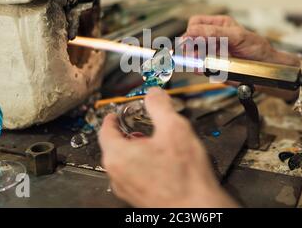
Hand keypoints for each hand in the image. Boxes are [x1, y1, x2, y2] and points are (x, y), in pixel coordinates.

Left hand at [98, 87, 237, 207]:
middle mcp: (116, 174)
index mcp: (118, 155)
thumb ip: (159, 106)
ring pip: (125, 162)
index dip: (113, 117)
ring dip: (136, 149)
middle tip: (141, 124)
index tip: (118, 113)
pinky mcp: (138, 198)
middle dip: (128, 132)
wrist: (196, 208)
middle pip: (114, 146)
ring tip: (155, 143)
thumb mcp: (174, 128)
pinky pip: (134, 175)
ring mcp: (126, 189)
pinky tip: (162, 163)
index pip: (106, 129)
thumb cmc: (184, 176)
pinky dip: (142, 164)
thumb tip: (153, 94)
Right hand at [185, 15, 299, 66]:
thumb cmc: (257, 49)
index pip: (195, 23)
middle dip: (189, 45)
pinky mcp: (211, 68)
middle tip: (194, 51)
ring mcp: (210, 53)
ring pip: (190, 54)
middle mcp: (211, 38)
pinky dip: (198, 68)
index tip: (190, 39)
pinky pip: (197, 68)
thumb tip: (194, 31)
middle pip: (189, 38)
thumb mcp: (237, 36)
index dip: (191, 31)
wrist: (266, 70)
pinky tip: (203, 68)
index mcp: (218, 24)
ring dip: (193, 58)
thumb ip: (215, 32)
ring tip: (201, 60)